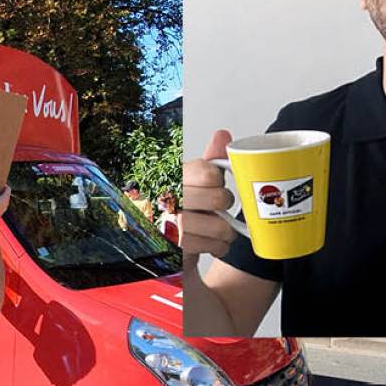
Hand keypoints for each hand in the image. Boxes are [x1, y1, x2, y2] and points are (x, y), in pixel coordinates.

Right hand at [180, 130, 236, 262]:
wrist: (160, 249)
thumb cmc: (178, 212)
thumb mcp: (190, 183)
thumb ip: (208, 161)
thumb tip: (222, 135)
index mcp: (171, 178)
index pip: (208, 172)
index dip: (217, 180)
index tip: (213, 184)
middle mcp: (167, 200)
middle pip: (220, 199)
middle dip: (225, 206)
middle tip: (217, 209)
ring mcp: (171, 226)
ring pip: (221, 226)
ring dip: (225, 231)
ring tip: (216, 229)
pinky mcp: (177, 249)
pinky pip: (214, 245)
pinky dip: (218, 246)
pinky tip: (209, 242)